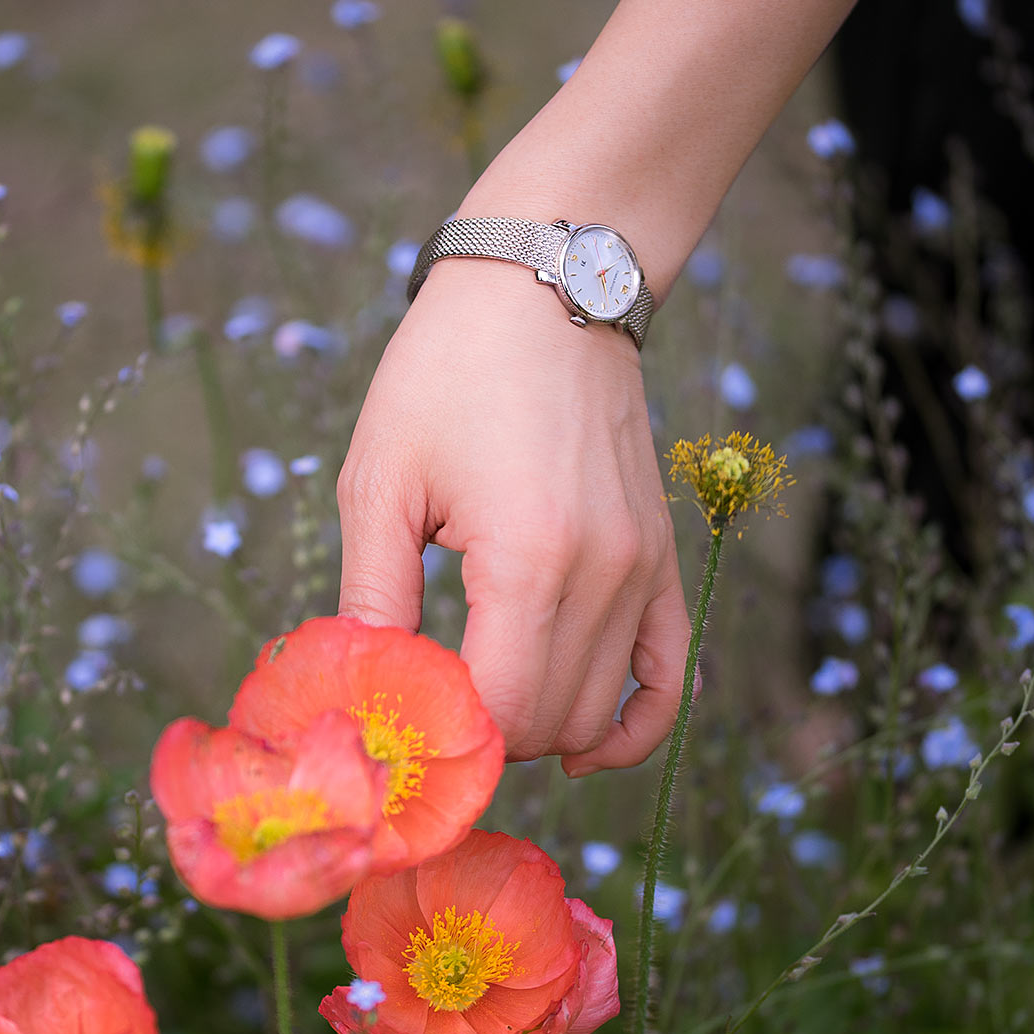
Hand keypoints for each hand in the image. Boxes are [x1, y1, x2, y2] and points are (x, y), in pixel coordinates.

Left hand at [337, 243, 690, 774]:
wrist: (545, 284)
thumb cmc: (446, 371)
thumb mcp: (380, 482)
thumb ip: (372, 598)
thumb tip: (361, 689)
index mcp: (529, 557)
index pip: (501, 711)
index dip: (443, 734)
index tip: (392, 716)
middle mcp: (605, 574)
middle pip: (551, 722)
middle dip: (481, 737)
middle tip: (420, 708)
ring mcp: (645, 568)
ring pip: (602, 711)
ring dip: (538, 730)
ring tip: (473, 703)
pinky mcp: (663, 557)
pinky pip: (671, 676)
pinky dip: (633, 727)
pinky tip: (581, 750)